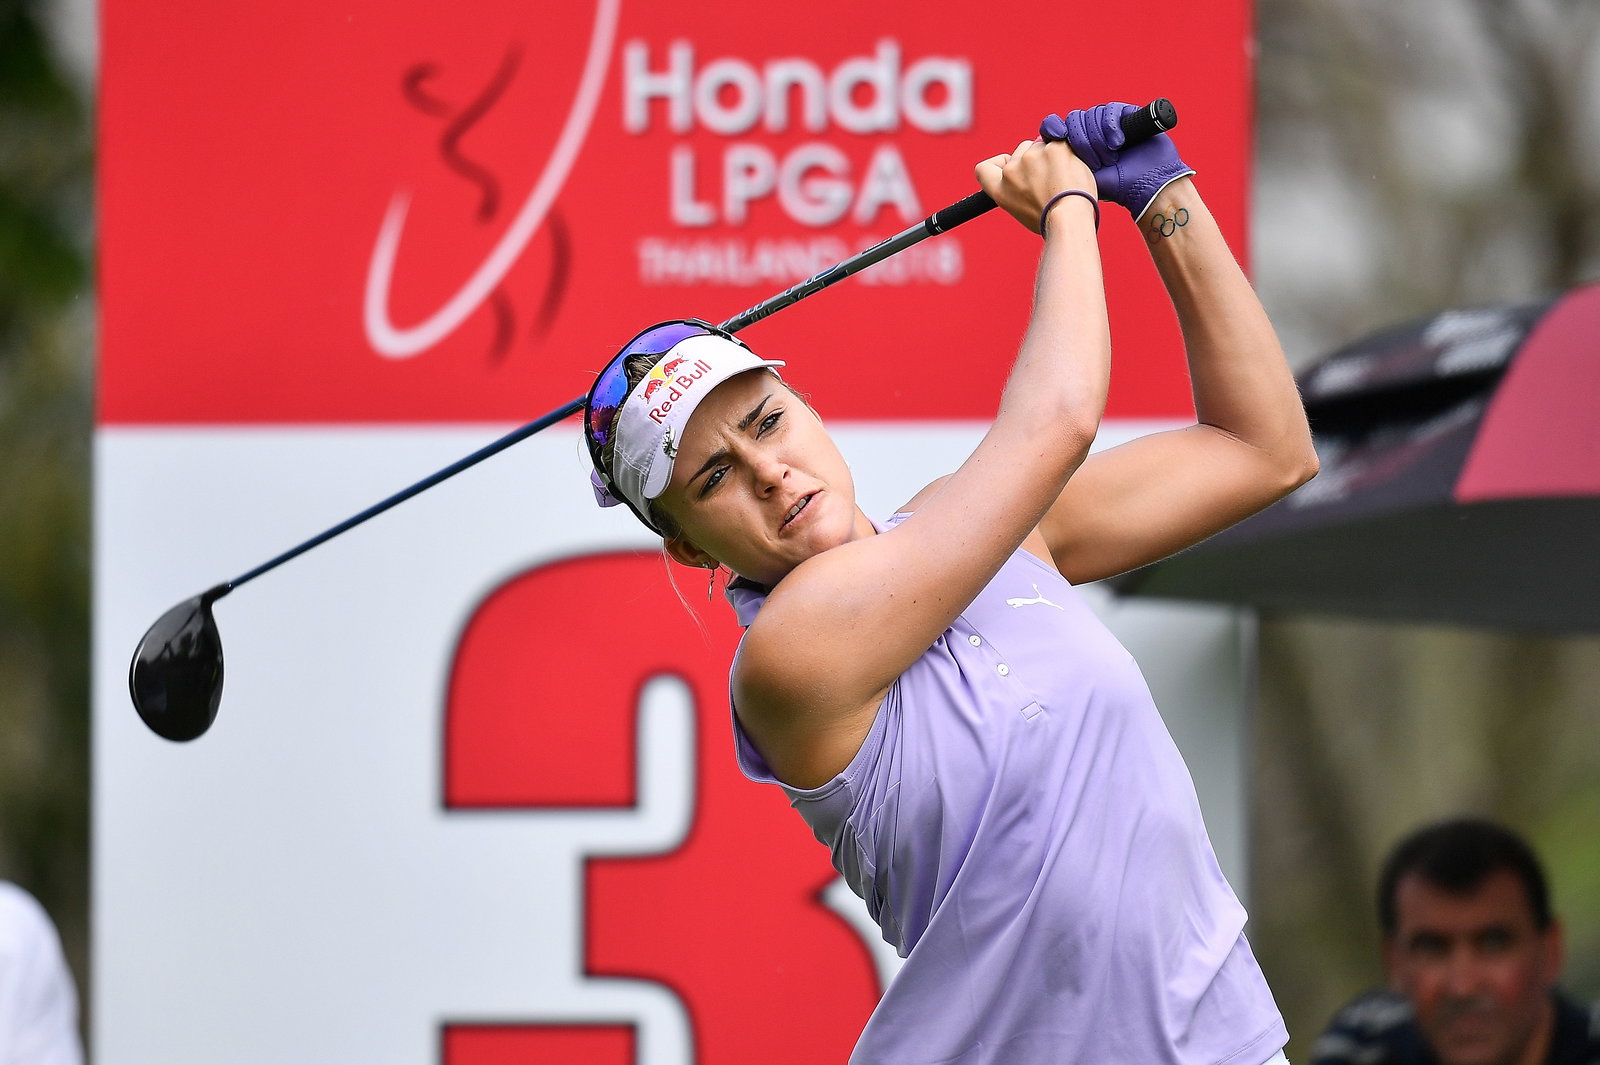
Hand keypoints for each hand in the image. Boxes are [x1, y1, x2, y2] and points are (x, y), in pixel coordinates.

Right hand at [975, 138, 1097, 234]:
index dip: (998, 163)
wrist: (1070, 219)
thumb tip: (1028, 176)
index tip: (1009, 166)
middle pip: (1021, 150)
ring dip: (1053, 155)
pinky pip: (1061, 140)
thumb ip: (1017, 190)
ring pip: (1042, 143)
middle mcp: (1011, 172)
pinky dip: (1068, 150)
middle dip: (1036, 158)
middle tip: (1051, 179)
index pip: (983, 169)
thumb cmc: (1052, 221)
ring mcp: (1031, 157)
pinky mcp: (1053, 148)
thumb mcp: (1022, 212)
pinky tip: (1072, 167)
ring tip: (1064, 178)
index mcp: (1001, 191)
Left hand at [1039, 102, 1193, 220]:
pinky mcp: (1128, 115)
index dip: (1053, 126)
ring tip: (1111, 159)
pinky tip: (1118, 143)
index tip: (1055, 134)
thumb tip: (1035, 155)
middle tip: (1096, 162)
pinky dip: (1112, 126)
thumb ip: (1058, 166)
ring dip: (1099, 138)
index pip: (1057, 126)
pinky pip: (1111, 110)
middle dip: (1083, 141)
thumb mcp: (1080, 179)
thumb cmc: (1115, 188)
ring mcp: (1110, 122)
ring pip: (1093, 114)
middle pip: (1074, 119)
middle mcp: (1092, 131)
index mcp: (1077, 144)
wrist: (1147, 187)